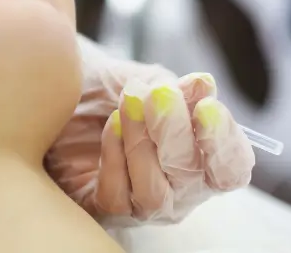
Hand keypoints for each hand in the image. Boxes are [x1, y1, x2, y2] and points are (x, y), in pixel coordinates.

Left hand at [46, 36, 254, 224]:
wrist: (59, 90)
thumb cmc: (110, 90)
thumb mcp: (146, 82)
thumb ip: (177, 90)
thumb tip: (205, 85)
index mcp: (201, 158)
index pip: (232, 168)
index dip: (225, 143)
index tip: (207, 108)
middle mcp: (179, 188)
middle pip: (194, 179)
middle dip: (176, 132)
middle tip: (158, 95)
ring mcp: (142, 203)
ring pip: (155, 194)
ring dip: (142, 144)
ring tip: (129, 104)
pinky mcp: (104, 208)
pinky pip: (116, 197)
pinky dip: (113, 158)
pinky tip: (110, 126)